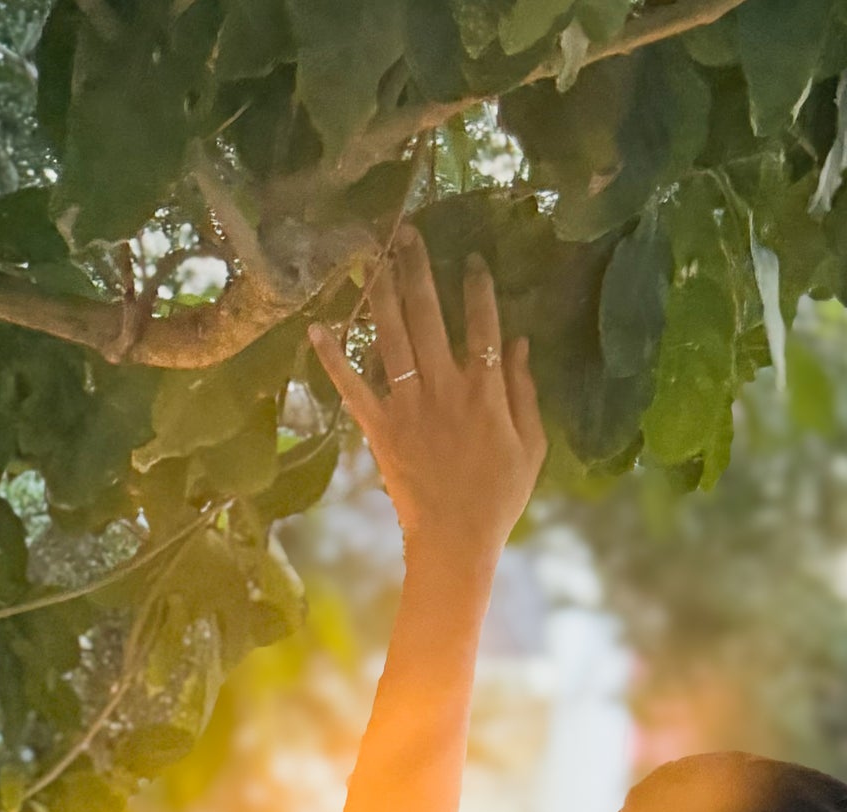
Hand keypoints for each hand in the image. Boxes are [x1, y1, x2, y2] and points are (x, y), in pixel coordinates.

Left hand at [310, 230, 544, 565]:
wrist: (456, 543)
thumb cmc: (499, 498)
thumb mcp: (530, 447)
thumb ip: (524, 392)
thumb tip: (520, 343)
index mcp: (485, 392)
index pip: (484, 326)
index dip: (479, 288)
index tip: (472, 258)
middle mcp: (444, 388)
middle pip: (429, 315)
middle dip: (417, 269)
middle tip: (406, 232)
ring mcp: (408, 406)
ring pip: (391, 337)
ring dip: (379, 293)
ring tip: (370, 256)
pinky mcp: (380, 429)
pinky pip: (352, 388)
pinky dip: (333, 359)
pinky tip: (316, 328)